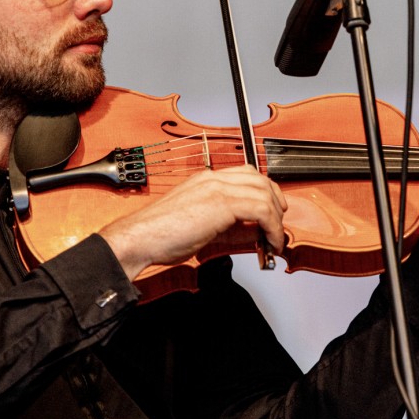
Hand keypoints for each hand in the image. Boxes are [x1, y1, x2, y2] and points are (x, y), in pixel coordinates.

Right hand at [98, 165, 287, 280]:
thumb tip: (252, 233)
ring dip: (276, 219)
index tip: (272, 213)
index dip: (265, 192)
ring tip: (275, 240)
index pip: (246, 175)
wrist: (139, 239)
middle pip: (260, 179)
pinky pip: (261, 210)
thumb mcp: (201, 228)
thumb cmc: (159, 236)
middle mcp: (212, 179)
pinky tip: (270, 243)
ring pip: (264, 193)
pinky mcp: (221, 203)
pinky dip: (272, 228)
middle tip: (279, 226)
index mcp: (204, 180)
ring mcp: (216, 188)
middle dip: (276, 202)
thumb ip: (228, 227)